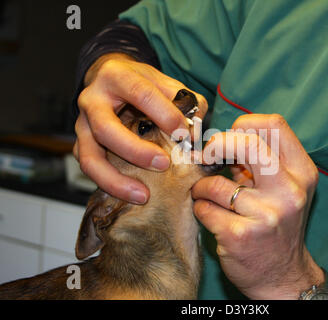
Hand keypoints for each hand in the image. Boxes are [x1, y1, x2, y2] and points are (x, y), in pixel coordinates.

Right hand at [73, 53, 207, 203]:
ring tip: (143, 195)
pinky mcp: (79, 145)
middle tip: (163, 164)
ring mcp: (81, 125)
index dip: (164, 114)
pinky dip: (110, 185)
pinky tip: (131, 193)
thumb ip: (183, 101)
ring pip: (90, 158)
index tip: (183, 133)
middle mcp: (92, 100)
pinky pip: (90, 170)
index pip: (140, 94)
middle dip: (136, 151)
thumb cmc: (138, 83)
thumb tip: (194, 132)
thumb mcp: (162, 81)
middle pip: (106, 129)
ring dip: (116, 180)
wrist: (108, 78)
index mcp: (116, 76)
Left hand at [192, 114, 324, 299]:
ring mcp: (265, 214)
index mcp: (302, 173)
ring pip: (215, 183)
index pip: (273, 124)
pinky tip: (211, 215)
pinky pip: (204, 208)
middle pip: (247, 142)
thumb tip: (223, 139)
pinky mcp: (240, 235)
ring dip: (202, 188)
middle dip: (218, 145)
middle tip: (208, 157)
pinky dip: (201, 208)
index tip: (229, 140)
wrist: (283, 276)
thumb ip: (261, 163)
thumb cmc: (278, 226)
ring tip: (209, 197)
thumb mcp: (284, 189)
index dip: (243, 125)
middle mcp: (289, 191)